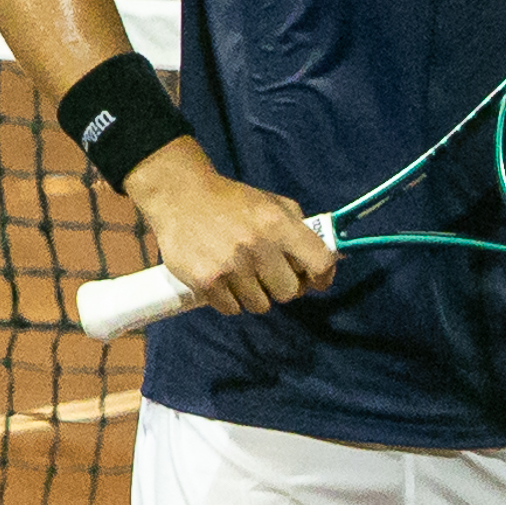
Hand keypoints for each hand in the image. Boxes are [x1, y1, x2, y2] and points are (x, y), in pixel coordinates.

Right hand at [127, 144, 335, 314]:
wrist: (180, 195)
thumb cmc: (233, 201)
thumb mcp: (273, 203)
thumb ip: (300, 229)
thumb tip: (326, 262)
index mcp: (279, 224)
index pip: (320, 263)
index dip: (323, 278)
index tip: (315, 281)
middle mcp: (257, 247)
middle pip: (289, 292)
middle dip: (282, 286)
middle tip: (269, 274)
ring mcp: (230, 266)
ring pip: (260, 305)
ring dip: (255, 295)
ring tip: (243, 276)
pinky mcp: (206, 281)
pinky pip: (232, 309)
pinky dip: (231, 300)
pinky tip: (224, 281)